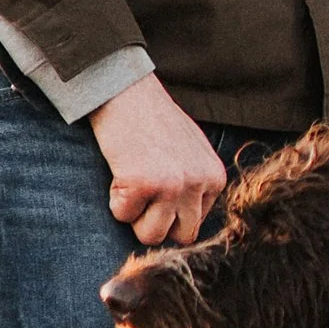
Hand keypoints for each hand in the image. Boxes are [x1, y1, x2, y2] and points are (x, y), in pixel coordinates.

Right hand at [92, 77, 224, 246]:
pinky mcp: (144, 183)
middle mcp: (199, 183)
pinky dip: (114, 199)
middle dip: (156, 222)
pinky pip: (123, 215)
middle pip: (181, 237)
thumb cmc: (152, 120)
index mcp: (215, 177)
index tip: (157, 188)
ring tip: (132, 181)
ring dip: (134, 216)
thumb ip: (194, 185)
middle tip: (142, 192)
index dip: (171, 213)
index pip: (196, 224)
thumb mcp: (190, 151)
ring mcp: (173, 185)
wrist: (126, 90)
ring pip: (151, 236)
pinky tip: (120, 170)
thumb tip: (182, 226)